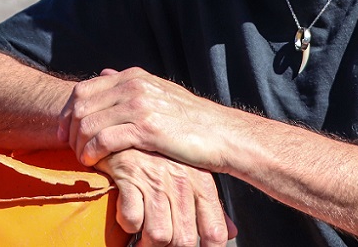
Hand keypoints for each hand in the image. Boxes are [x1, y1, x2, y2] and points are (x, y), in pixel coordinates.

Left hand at [58, 67, 230, 169]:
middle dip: (69, 129)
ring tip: (82, 158)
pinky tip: (93, 163)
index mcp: (133, 76)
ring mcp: (140, 106)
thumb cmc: (188, 120)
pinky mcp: (147, 129)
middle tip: (69, 149)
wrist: (221, 134)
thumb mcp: (158, 92)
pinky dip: (92, 152)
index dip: (68, 112)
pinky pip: (104, 139)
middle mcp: (134, 86)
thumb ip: (128, 84)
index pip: (84, 89)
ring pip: (88, 123)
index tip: (65, 133)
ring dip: (78, 144)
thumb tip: (102, 72)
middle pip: (81, 106)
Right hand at [96, 149, 236, 246]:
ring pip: (159, 235)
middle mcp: (182, 180)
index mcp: (201, 181)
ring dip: (147, 241)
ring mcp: (156, 179)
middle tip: (160, 244)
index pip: (214, 231)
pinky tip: (127, 213)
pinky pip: (132, 220)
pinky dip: (128, 224)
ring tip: (142, 236)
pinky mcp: (130, 176)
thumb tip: (230, 233)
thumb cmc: (159, 153)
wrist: (127, 124)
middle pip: (185, 240)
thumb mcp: (190, 173)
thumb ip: (210, 205)